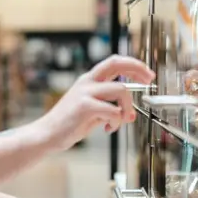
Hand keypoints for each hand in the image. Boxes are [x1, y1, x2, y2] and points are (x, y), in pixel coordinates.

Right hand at [35, 55, 153, 150]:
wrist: (47, 134)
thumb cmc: (68, 123)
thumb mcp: (91, 109)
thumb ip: (109, 106)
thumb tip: (129, 113)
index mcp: (89, 80)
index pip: (114, 62)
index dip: (133, 65)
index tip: (147, 74)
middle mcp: (87, 82)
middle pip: (116, 63)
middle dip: (137, 69)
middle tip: (149, 81)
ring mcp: (85, 93)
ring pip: (121, 90)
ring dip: (127, 108)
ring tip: (120, 121)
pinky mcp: (84, 107)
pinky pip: (113, 111)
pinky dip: (116, 122)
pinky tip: (107, 128)